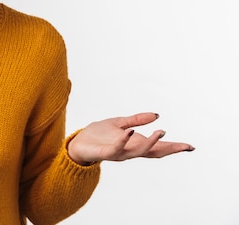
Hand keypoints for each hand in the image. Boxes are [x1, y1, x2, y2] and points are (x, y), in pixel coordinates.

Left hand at [67, 112, 194, 164]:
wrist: (77, 143)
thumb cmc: (97, 135)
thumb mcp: (119, 123)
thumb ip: (136, 120)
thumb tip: (157, 115)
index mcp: (134, 143)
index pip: (157, 147)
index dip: (173, 147)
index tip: (190, 147)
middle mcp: (129, 150)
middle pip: (154, 152)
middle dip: (169, 149)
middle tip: (185, 146)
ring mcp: (119, 153)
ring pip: (138, 152)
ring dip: (150, 143)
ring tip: (160, 132)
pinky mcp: (106, 152)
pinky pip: (117, 148)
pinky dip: (124, 141)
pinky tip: (130, 132)